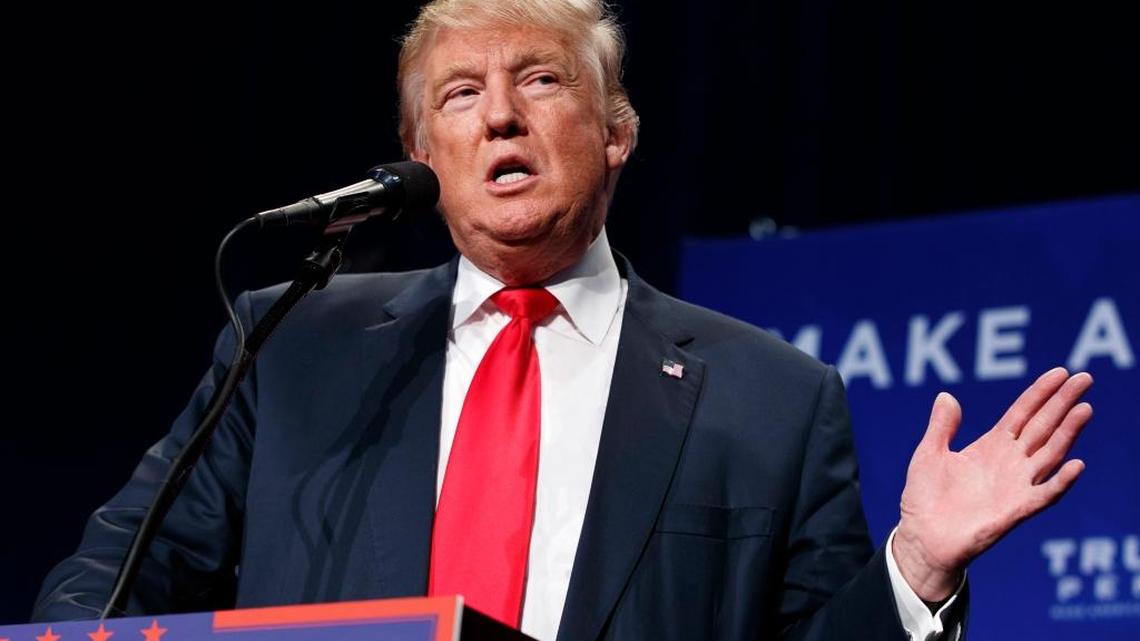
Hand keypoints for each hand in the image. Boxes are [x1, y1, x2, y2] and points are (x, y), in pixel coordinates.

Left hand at [892, 367, 1092, 600]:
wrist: (922, 537)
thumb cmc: (924, 497)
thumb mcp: (929, 454)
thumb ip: (941, 426)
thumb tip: (946, 395)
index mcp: (990, 446)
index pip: (1022, 413)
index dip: (1040, 393)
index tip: (1060, 372)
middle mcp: (1009, 462)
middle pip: (1042, 426)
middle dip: (1062, 403)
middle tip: (1084, 377)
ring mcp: (1016, 485)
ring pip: (1049, 453)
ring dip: (1068, 433)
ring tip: (1084, 408)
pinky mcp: (1016, 510)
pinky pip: (1044, 495)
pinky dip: (1060, 481)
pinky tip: (1074, 464)